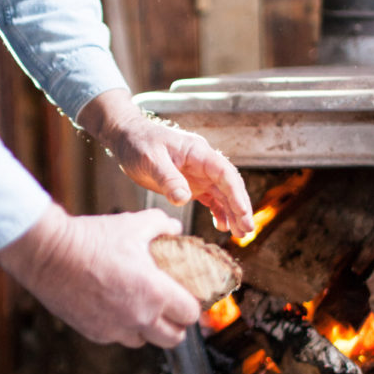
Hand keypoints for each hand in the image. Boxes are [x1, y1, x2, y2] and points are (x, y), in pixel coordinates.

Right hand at [0, 204, 201, 348]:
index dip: (191, 306)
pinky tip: (115, 308)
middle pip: (173, 339)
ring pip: (144, 341)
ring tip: (141, 309)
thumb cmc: (92, 239)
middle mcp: (139, 317)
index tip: (186, 297)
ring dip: (147, 329)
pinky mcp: (94, 333)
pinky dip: (121, 328)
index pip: (190, 315)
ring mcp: (115, 329)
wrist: (49, 253)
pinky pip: (117, 338)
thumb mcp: (133, 224)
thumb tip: (174, 228)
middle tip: (170, 309)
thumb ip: (161, 225)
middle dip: (175, 325)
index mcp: (155, 293)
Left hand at [78, 90, 253, 236]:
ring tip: (239, 235)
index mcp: (198, 152)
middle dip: (240, 208)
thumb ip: (168, 178)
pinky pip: (210, 199)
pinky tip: (222, 226)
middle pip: (229, 186)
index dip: (236, 194)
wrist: (126, 138)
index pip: (224, 173)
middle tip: (247, 231)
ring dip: (232, 213)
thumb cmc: (138, 142)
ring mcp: (198, 174)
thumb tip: (184, 198)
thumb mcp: (150, 159)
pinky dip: (217, 212)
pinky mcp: (190, 184)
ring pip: (222, 195)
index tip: (243, 213)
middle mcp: (203, 163)